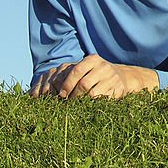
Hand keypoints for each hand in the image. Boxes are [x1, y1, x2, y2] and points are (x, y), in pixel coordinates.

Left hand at [29, 55, 156, 98]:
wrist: (123, 77)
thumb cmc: (96, 75)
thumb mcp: (87, 69)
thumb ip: (72, 74)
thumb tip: (45, 89)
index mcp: (93, 59)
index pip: (75, 71)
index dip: (66, 84)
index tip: (60, 95)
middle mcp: (103, 66)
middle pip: (83, 84)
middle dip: (73, 96)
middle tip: (67, 103)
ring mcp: (112, 77)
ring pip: (92, 94)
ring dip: (82, 103)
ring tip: (76, 106)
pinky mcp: (118, 88)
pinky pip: (102, 100)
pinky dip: (93, 105)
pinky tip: (88, 107)